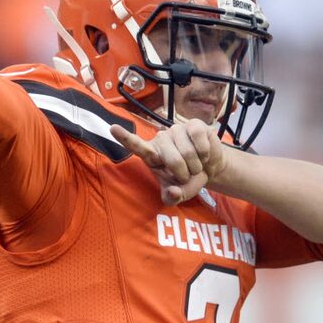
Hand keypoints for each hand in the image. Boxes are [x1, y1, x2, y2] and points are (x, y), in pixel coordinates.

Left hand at [111, 119, 226, 205]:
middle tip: (187, 175)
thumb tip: (173, 191)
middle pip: (173, 160)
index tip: (113, 129)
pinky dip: (205, 153)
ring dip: (197, 166)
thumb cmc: (188, 180)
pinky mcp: (194, 125)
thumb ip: (172, 198)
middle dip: (185, 174)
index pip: (136, 146)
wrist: (210, 169)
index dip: (125, 138)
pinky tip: (204, 154)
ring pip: (188, 152)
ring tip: (196, 165)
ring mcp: (177, 130)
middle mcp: (161, 139)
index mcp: (152, 155)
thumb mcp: (179, 195)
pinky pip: (199, 140)